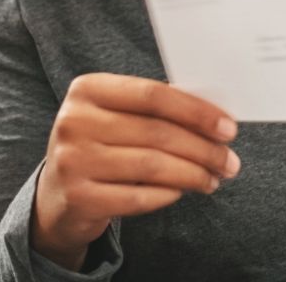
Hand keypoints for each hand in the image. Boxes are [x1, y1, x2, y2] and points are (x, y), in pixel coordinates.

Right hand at [31, 73, 239, 270]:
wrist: (56, 193)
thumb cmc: (101, 143)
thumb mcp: (117, 115)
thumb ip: (156, 109)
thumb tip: (216, 117)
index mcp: (88, 88)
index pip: (153, 94)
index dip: (196, 111)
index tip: (228, 127)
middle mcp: (75, 121)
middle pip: (157, 132)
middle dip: (202, 148)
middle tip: (229, 160)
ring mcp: (72, 161)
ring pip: (152, 165)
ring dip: (192, 173)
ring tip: (212, 178)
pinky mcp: (77, 198)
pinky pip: (138, 197)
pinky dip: (167, 194)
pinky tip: (182, 191)